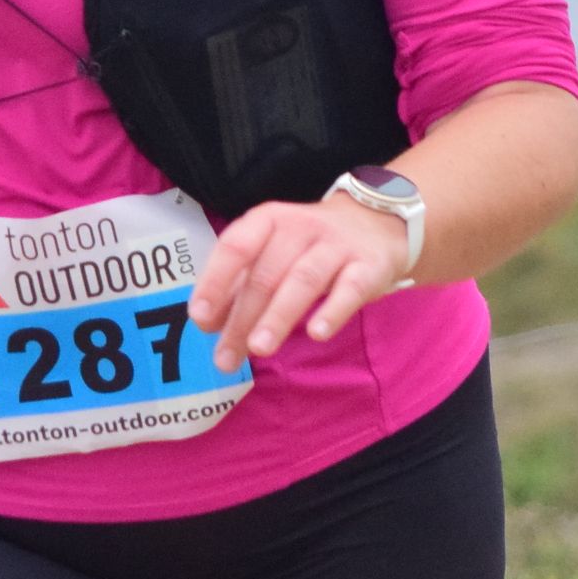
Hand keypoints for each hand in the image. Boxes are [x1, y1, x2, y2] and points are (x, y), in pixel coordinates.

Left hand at [189, 192, 410, 373]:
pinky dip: (332, 311)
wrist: (377, 222)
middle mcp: (300, 227)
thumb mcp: (273, 252)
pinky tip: (316, 333)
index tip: (200, 318)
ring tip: (259, 348)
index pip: (236, 246)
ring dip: (278, 316)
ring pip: (302, 280)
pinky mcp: (369, 266)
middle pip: (266, 274)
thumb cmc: (310, 246)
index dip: (215, 282)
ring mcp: (337, 245)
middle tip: (225, 357)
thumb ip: (242, 284)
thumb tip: (209, 324)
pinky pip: (350, 288)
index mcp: (268, 221)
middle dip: (242, 318)